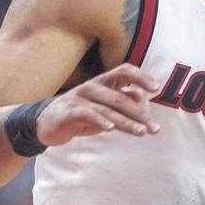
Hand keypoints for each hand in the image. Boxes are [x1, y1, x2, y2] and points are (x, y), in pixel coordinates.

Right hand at [37, 63, 160, 145]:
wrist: (48, 123)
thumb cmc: (83, 112)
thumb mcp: (105, 106)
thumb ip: (122, 100)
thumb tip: (141, 96)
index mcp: (103, 82)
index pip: (124, 71)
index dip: (141, 77)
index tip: (156, 88)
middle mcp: (92, 87)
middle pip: (120, 98)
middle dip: (140, 115)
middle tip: (155, 129)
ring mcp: (79, 99)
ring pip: (107, 110)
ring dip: (127, 122)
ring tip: (142, 132)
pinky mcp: (68, 112)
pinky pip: (86, 115)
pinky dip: (99, 121)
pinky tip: (110, 129)